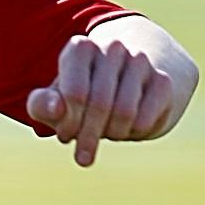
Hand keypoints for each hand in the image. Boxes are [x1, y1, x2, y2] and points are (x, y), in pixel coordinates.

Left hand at [26, 34, 179, 167]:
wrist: (129, 79)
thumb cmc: (82, 94)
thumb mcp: (55, 100)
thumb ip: (41, 105)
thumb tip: (55, 109)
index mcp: (80, 48)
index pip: (75, 94)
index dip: (69, 123)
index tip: (65, 137)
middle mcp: (113, 47)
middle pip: (100, 104)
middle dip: (88, 137)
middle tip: (83, 157)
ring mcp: (141, 61)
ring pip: (125, 113)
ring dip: (112, 134)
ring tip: (106, 133)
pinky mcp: (163, 81)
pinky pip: (146, 119)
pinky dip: (134, 133)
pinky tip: (128, 128)